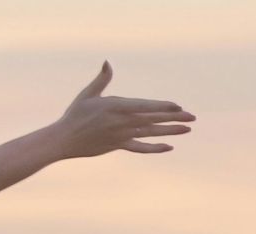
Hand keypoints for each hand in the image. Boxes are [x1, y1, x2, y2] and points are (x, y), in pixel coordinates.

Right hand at [50, 61, 194, 158]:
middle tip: (192, 117)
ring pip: (150, 133)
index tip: (178, 106)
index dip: (163, 106)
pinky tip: (168, 147)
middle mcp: (121, 122)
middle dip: (174, 118)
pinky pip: (140, 147)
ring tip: (187, 129)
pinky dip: (154, 148)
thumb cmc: (74, 115)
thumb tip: (108, 62)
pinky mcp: (118, 145)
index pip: (144, 106)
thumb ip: (102, 79)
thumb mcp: (88, 94)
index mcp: (115, 107)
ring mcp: (121, 135)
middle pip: (152, 119)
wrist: (63, 140)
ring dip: (170, 131)